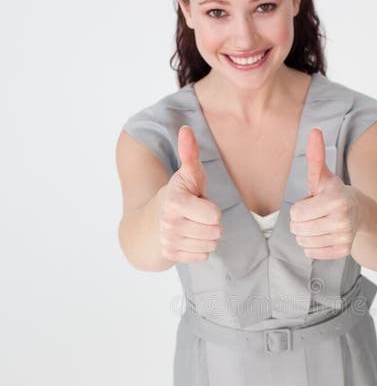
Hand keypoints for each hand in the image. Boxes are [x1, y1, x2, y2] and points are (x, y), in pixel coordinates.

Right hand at [157, 125, 222, 262]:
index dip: (212, 208)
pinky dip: (199, 248)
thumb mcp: (187, 175)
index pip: (214, 216)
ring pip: (211, 245)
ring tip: (192, 224)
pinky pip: (203, 256)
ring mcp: (170, 241)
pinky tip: (188, 237)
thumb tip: (186, 129)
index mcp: (175, 202)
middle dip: (210, 222)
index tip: (199, 202)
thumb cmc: (179, 194)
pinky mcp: (172, 255)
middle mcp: (170, 224)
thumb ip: (190, 154)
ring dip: (206, 235)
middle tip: (196, 214)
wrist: (151, 222)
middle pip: (216, 232)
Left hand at [289, 127, 364, 259]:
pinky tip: (324, 234)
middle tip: (315, 214)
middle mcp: (343, 221)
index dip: (299, 208)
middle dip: (300, 221)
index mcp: (337, 201)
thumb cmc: (335, 192)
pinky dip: (313, 245)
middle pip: (298, 229)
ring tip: (320, 223)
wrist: (361, 213)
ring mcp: (345, 238)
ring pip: (303, 242)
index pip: (296, 214)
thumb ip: (315, 156)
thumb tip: (314, 130)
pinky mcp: (343, 252)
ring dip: (306, 233)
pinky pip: (312, 253)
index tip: (312, 203)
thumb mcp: (323, 176)